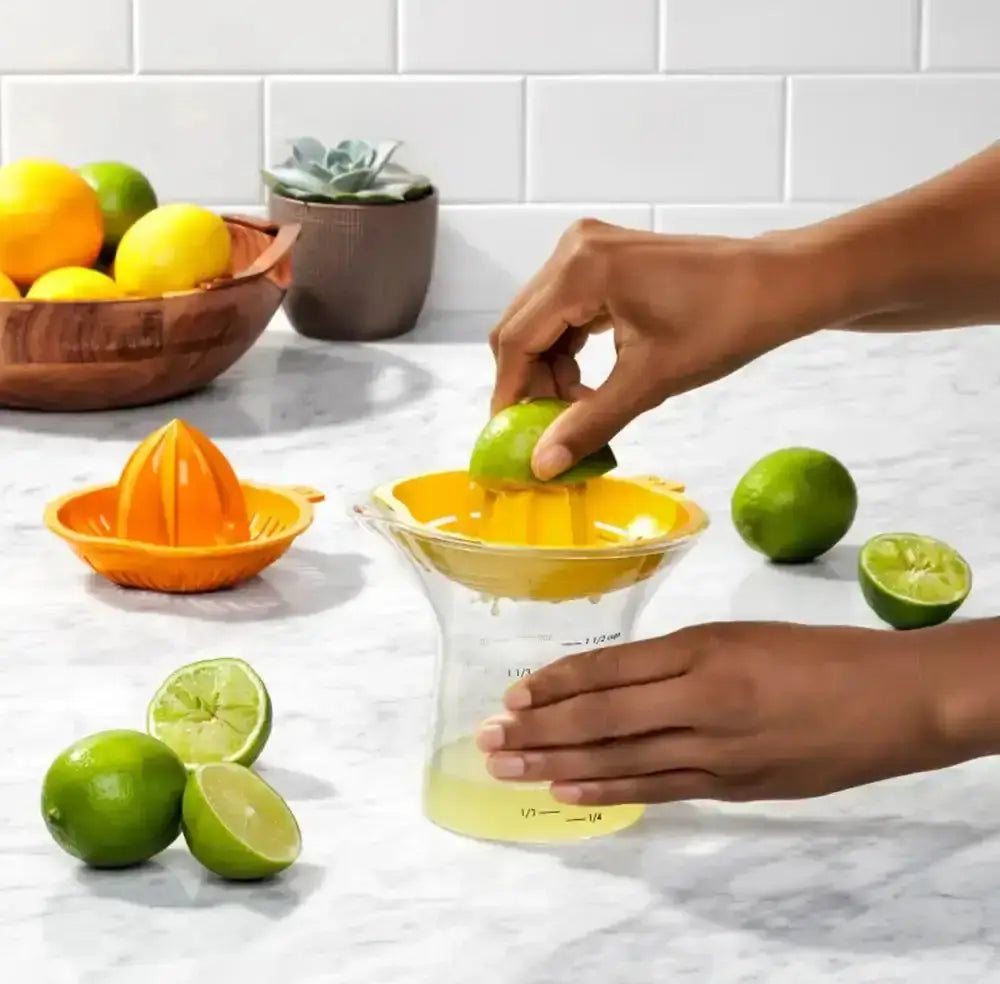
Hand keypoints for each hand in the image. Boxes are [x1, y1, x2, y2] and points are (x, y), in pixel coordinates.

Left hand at [474, 621, 953, 805]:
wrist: (890, 701)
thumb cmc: (816, 655)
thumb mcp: (738, 635)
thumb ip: (675, 659)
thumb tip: (611, 681)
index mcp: (701, 650)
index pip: (609, 668)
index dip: (556, 683)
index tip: (513, 695)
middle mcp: (699, 700)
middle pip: (602, 716)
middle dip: (539, 728)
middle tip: (489, 738)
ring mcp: (715, 751)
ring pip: (621, 757)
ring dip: (558, 763)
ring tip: (508, 768)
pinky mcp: (731, 786)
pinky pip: (658, 789)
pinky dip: (609, 790)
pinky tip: (569, 792)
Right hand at [488, 219, 816, 479]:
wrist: (777, 285)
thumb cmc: (725, 323)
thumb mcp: (650, 380)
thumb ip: (589, 422)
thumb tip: (544, 464)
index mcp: (580, 269)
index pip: (518, 339)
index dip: (510, 394)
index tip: (513, 437)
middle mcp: (574, 249)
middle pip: (522, 328)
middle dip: (531, 384)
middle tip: (549, 430)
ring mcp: (588, 250)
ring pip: (542, 323)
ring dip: (551, 371)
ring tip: (581, 409)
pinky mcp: (604, 260)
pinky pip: (566, 312)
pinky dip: (570, 352)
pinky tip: (591, 385)